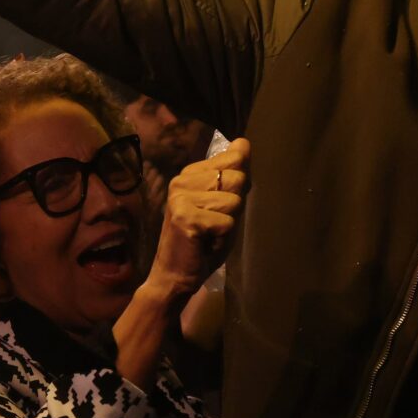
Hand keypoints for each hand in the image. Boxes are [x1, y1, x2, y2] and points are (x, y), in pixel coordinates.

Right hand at [149, 137, 248, 297]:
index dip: (238, 188)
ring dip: (228, 224)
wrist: (174, 276)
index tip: (217, 207)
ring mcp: (181, 197)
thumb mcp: (224, 204)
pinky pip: (227, 222)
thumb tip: (244, 142)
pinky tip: (204, 243)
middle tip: (213, 223)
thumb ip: (235, 175)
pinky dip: (222, 238)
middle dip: (234, 206)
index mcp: (191, 172)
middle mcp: (182, 179)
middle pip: (238, 178)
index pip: (236, 158)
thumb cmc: (202, 242)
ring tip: (209, 234)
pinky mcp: (185, 217)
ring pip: (234, 201)